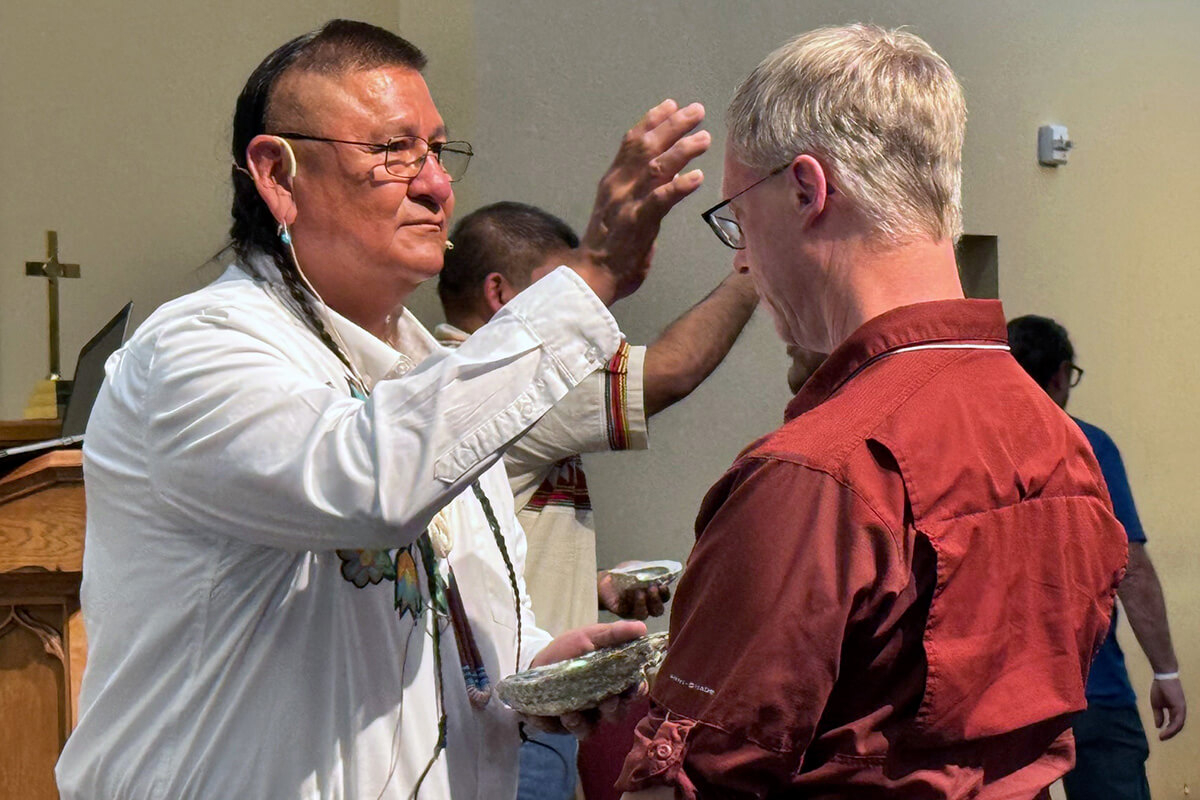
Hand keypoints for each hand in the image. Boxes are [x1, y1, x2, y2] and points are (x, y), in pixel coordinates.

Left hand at [524, 620, 647, 738]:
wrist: (534, 662)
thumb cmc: (567, 649)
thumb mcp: (589, 637)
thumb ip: (614, 634)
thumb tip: (642, 627)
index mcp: (614, 679)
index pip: (635, 689)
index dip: (638, 690)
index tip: (635, 687)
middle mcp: (604, 700)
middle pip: (619, 712)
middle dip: (616, 709)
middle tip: (608, 700)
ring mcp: (586, 715)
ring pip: (594, 728)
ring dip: (585, 722)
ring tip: (573, 712)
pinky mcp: (566, 725)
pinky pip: (570, 731)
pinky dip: (566, 724)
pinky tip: (559, 715)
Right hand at [570, 100, 709, 304]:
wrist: (590, 276)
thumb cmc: (607, 248)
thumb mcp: (619, 210)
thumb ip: (639, 192)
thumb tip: (666, 178)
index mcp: (612, 181)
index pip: (631, 143)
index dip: (651, 121)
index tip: (670, 105)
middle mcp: (618, 186)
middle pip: (646, 146)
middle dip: (673, 125)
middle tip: (696, 111)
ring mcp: (628, 203)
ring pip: (656, 167)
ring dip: (682, 149)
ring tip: (704, 138)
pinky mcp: (638, 223)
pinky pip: (661, 200)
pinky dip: (680, 186)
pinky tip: (698, 176)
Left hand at [598, 566, 669, 619]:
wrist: (606, 579)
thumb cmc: (625, 575)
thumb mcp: (640, 568)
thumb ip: (652, 570)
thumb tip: (665, 570)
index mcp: (653, 594)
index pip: (664, 598)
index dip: (665, 593)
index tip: (663, 586)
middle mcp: (646, 605)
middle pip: (658, 610)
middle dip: (656, 600)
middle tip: (652, 588)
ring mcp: (635, 611)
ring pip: (644, 615)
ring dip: (644, 604)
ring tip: (640, 593)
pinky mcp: (623, 613)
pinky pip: (628, 613)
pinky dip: (629, 604)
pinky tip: (627, 595)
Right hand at [1151, 676, 1186, 739]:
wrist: (1163, 677)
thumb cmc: (1160, 688)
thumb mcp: (1156, 704)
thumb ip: (1158, 715)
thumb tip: (1158, 726)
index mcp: (1175, 710)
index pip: (1173, 723)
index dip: (1167, 730)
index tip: (1159, 736)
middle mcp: (1180, 711)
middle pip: (1177, 726)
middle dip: (1169, 734)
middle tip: (1161, 739)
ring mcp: (1181, 709)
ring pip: (1179, 725)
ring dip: (1171, 733)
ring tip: (1162, 737)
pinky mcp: (1180, 707)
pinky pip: (1179, 721)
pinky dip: (1172, 727)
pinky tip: (1165, 730)